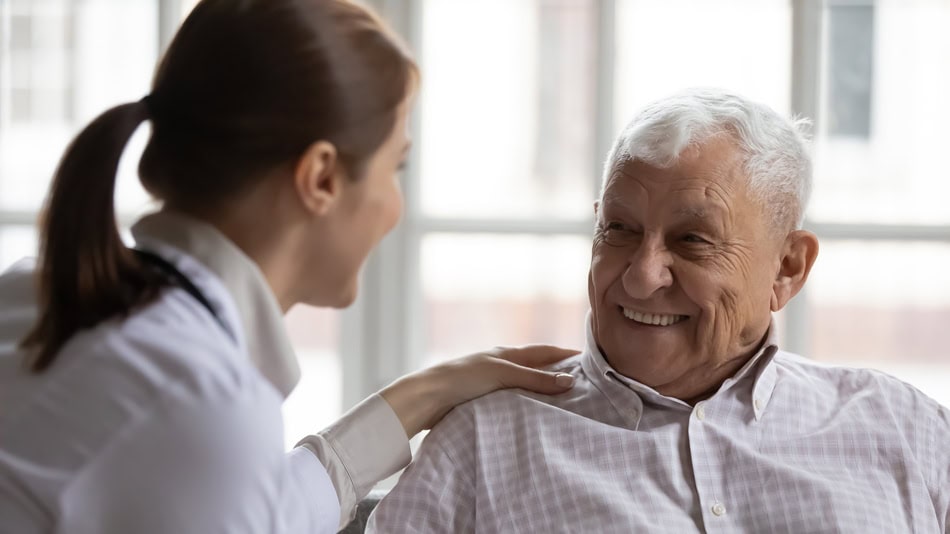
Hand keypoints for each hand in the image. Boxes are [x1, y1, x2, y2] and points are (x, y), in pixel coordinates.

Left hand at [380, 345, 578, 437]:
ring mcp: (492, 384)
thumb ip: (535, 379)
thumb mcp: (502, 374)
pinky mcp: (483, 402)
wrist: (427, 398)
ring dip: (542, 393)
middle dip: (558, 374)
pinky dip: (527, 407)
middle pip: (536, 369)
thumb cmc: (462, 378)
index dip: (566, 354)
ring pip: (525, 387)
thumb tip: (570, 380)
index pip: (544, 351)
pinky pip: (513, 403)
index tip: (590, 359)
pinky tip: (535, 417)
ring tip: (565, 405)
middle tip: (585, 386)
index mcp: (506, 353)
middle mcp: (500, 366)